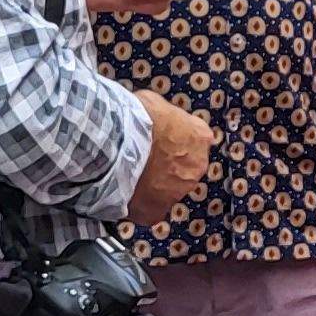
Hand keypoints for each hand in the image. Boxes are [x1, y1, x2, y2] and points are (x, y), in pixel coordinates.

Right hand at [127, 90, 214, 223]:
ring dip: (152, 185)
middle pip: (183, 168)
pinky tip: (122, 194)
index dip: (175, 139)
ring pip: (166, 191)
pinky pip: (148, 210)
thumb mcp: (154, 103)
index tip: (160, 139)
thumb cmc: (136, 117)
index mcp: (199, 137)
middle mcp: (196, 167)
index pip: (195, 139)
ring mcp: (177, 192)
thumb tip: (156, 118)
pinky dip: (137, 204)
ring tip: (127, 176)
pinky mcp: (155, 212)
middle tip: (142, 159)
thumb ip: (163, 116)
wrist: (116, 145)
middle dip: (166, 165)